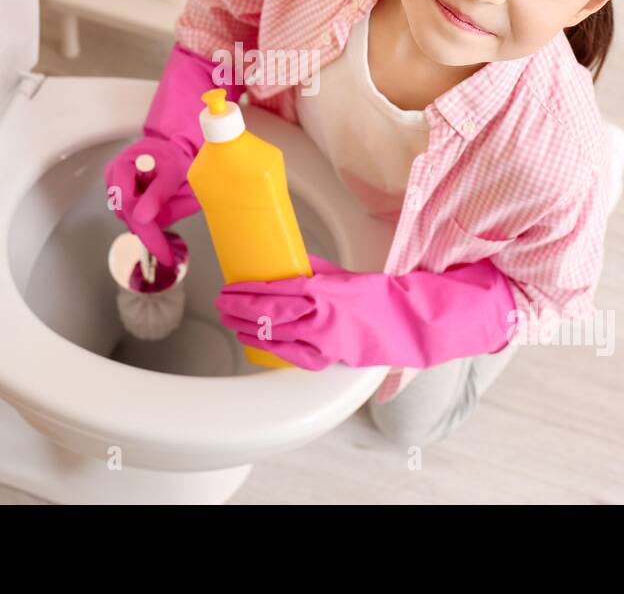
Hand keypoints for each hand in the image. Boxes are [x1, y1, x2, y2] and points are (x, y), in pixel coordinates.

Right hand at [103, 137, 198, 266]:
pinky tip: (157, 206)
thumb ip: (157, 194)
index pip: (128, 203)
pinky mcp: (120, 194)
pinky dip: (146, 216)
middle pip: (127, 214)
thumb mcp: (172, 173)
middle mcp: (113, 177)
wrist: (170, 149)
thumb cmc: (172, 157)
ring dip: (148, 221)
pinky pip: (132, 213)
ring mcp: (114, 186)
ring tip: (167, 204)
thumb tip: (141, 218)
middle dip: (149, 230)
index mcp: (122, 166)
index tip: (162, 253)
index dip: (146, 231)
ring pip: (130, 217)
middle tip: (167, 251)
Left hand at [214, 253, 376, 369]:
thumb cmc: (373, 294)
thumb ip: (309, 270)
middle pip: (267, 313)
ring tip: (231, 321)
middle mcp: (317, 315)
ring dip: (247, 328)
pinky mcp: (326, 358)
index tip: (231, 288)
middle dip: (239, 309)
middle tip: (223, 304)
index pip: (273, 289)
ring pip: (273, 335)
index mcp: (320, 290)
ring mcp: (320, 340)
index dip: (246, 290)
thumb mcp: (338, 273)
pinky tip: (254, 340)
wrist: (401, 321)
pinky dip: (269, 347)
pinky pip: (289, 355)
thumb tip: (283, 265)